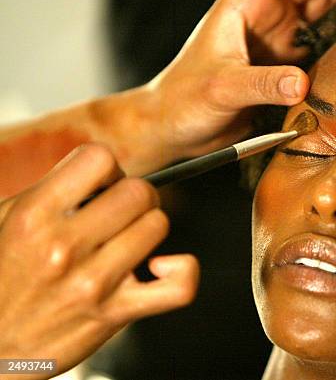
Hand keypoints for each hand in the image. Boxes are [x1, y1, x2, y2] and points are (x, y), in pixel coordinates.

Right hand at [0, 144, 198, 378]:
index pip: (98, 158)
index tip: (104, 185)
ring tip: (130, 239)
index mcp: (34, 216)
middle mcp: (63, 247)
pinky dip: (182, 271)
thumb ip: (52, 192)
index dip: (108, 169)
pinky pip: (178, 285)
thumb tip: (101, 173)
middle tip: (122, 214)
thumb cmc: (3, 279)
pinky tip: (161, 266)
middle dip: (135, 198)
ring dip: (149, 229)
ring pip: (157, 225)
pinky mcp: (115, 313)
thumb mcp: (6, 222)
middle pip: (138, 192)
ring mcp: (92, 282)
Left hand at [136, 0, 335, 160]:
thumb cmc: (184, 100)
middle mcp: (263, 14)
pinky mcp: (283, 60)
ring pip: (318, 3)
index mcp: (245, 4)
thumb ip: (261, 84)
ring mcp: (275, 36)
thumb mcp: (221, 89)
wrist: (176, 127)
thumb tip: (301, 82)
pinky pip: (317, 36)